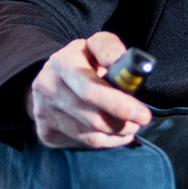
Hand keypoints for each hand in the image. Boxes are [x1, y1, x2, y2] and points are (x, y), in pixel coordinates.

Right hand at [27, 31, 152, 148]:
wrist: (49, 80)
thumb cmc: (81, 62)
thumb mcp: (94, 46)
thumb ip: (110, 50)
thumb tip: (127, 67)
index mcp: (62, 62)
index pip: (90, 89)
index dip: (119, 104)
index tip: (142, 113)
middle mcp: (48, 87)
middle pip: (92, 117)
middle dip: (123, 122)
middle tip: (142, 120)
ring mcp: (45, 112)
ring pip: (91, 133)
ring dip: (118, 131)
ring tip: (131, 124)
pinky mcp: (46, 131)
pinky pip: (85, 142)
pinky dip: (108, 140)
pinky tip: (116, 132)